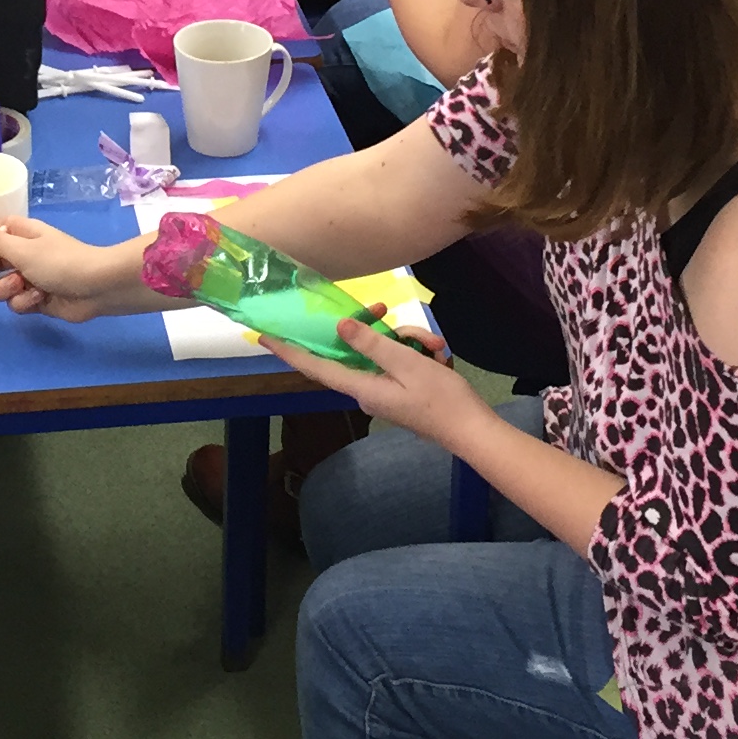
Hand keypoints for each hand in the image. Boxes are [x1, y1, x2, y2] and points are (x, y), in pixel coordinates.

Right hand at [0, 216, 136, 321]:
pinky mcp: (37, 300)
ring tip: (25, 286)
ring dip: (8, 288)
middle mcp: (25, 255)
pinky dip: (25, 301)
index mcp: (23, 234)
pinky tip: (39, 299)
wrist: (95, 287)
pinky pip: (16, 302)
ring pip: (1, 287)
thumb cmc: (60, 261)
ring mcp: (31, 278)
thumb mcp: (24, 249)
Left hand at [263, 317, 486, 443]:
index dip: (289, 351)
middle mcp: (366, 390)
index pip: (315, 366)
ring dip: (407, 341)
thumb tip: (339, 327)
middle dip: (377, 328)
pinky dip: (417, 353)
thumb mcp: (406, 363)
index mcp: (360, 387)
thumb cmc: (440, 399)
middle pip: (358, 349)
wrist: (473, 430)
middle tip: (387, 309)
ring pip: (384, 351)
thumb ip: (371, 343)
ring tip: (435, 346)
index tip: (264, 336)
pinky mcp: (401, 390)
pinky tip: (438, 356)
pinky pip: (399, 362)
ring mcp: (384, 391)